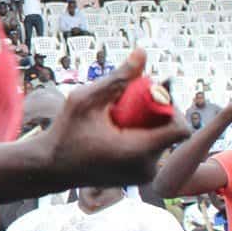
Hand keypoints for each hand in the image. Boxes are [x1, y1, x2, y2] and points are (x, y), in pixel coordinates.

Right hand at [42, 50, 189, 186]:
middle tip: (127, 106)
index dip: (170, 108)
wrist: (50, 168)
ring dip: (148, 125)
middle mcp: (146, 168)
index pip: (181, 128)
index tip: (146, 99)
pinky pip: (152, 151)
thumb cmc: (65, 133)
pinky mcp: (138, 178)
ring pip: (162, 141)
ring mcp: (143, 176)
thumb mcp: (85, 100)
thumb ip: (117, 78)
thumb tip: (142, 52)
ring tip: (118, 121)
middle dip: (155, 114)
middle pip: (171, 132)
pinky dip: (141, 137)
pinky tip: (116, 133)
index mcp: (138, 151)